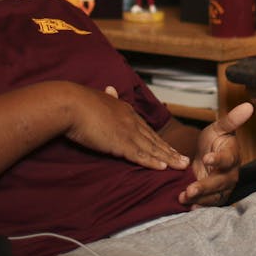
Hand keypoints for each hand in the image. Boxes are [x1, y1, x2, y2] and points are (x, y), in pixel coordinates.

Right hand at [66, 85, 189, 170]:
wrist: (70, 103)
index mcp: (125, 111)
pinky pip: (140, 155)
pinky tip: (164, 168)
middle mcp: (131, 121)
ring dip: (168, 158)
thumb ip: (106, 97)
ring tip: (182, 166)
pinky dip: (153, 162)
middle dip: (170, 151)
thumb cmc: (78, 101)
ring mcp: (127, 132)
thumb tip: (110, 88)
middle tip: (184, 160)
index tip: (169, 148)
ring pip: (152, 148)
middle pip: (154, 139)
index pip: (146, 129)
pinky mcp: (120, 143)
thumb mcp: (97, 97)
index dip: (158, 141)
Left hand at [179, 101, 253, 207]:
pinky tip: (189, 207)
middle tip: (190, 189)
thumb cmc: (215, 141)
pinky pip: (210, 204)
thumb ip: (231, 120)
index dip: (218, 159)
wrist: (207, 156)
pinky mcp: (216, 197)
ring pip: (214, 196)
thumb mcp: (219, 128)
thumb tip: (248, 106)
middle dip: (205, 187)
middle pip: (219, 182)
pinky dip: (200, 206)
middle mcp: (230, 174)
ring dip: (199, 198)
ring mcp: (224, 187)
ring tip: (184, 198)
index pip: (227, 159)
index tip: (206, 158)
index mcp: (232, 156)